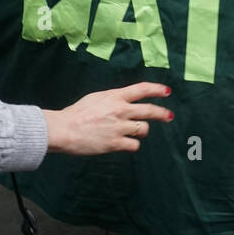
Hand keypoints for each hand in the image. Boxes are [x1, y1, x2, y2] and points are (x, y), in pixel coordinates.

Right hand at [43, 83, 171, 155]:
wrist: (64, 129)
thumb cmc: (76, 114)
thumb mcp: (96, 98)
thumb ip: (112, 100)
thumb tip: (124, 102)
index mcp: (115, 96)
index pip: (142, 89)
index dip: (157, 89)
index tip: (166, 91)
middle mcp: (120, 110)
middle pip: (150, 110)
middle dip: (162, 113)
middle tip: (169, 116)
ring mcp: (119, 127)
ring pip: (143, 129)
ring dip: (141, 131)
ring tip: (133, 133)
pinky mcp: (115, 143)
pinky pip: (134, 145)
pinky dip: (131, 145)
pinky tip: (125, 144)